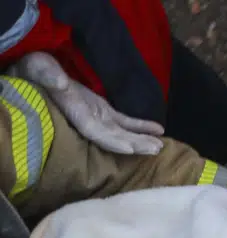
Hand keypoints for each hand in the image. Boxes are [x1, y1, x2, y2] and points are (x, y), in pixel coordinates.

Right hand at [8, 52, 163, 155]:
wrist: (38, 72)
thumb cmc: (35, 70)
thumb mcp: (38, 68)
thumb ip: (48, 75)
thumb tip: (60, 82)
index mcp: (74, 113)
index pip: (94, 132)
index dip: (111, 141)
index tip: (130, 149)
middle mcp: (87, 120)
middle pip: (114, 138)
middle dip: (134, 145)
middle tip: (156, 150)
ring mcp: (97, 117)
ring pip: (122, 132)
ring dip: (141, 139)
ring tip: (161, 145)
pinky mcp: (103, 111)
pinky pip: (125, 121)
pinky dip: (141, 126)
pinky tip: (159, 130)